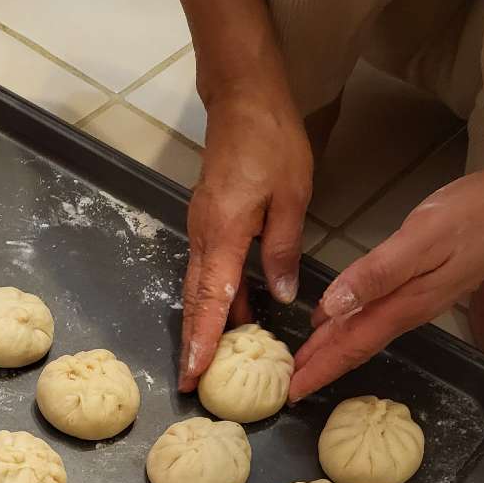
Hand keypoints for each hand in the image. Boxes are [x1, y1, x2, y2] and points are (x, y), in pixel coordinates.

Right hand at [179, 88, 311, 390]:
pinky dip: (215, 298)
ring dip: (204, 325)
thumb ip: (283, 249)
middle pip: (195, 301)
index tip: (192, 374)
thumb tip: (283, 296)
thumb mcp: (292, 196)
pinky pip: (208, 270)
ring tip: (210, 361)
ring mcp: (202, 229)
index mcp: (224, 232)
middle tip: (191, 384)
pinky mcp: (207, 222)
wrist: (243, 98)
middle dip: (193, 345)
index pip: (210, 299)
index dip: (202, 341)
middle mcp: (204, 236)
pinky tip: (233, 315)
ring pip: (199, 288)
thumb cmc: (271, 140)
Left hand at [291, 170, 483, 400]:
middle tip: (290, 384)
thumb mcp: (421, 240)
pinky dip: (348, 324)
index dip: (320, 370)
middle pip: (354, 346)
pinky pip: (374, 314)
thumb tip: (334, 306)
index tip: (293, 392)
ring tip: (304, 360)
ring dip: (331, 348)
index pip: (351, 348)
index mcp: (402, 304)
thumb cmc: (473, 216)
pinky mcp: (420, 283)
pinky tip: (335, 320)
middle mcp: (406, 309)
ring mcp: (414, 298)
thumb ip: (377, 274)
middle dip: (320, 367)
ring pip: (362, 331)